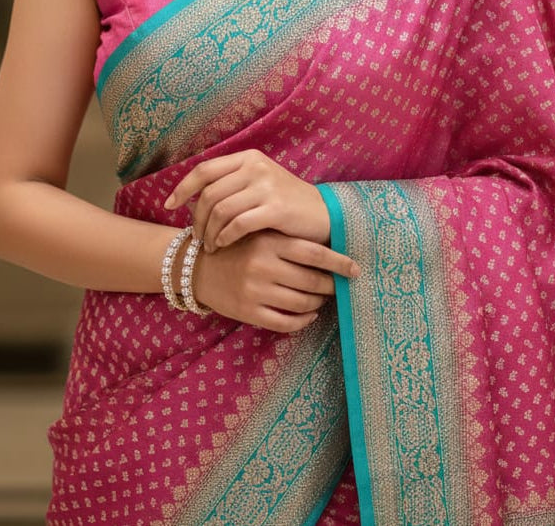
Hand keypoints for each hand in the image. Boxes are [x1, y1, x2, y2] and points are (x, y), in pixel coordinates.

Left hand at [164, 149, 330, 251]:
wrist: (325, 215)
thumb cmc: (288, 203)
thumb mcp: (260, 184)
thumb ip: (232, 183)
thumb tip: (195, 196)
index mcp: (248, 158)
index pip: (204, 170)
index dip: (182, 188)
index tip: (169, 205)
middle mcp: (255, 167)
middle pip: (209, 194)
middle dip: (196, 219)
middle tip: (196, 238)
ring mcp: (266, 186)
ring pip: (220, 210)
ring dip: (209, 232)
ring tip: (210, 246)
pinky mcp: (275, 208)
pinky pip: (237, 224)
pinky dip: (225, 237)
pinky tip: (223, 245)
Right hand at [194, 229, 359, 333]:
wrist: (198, 266)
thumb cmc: (238, 246)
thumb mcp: (260, 232)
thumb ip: (289, 238)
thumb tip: (333, 248)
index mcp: (269, 241)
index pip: (315, 253)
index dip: (339, 263)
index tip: (356, 269)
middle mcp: (263, 265)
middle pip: (312, 281)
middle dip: (331, 285)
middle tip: (337, 285)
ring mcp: (255, 291)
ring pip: (302, 304)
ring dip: (317, 304)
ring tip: (320, 298)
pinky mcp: (248, 312)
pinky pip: (286, 323)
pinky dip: (303, 321)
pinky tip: (307, 315)